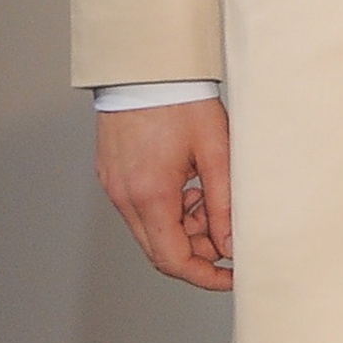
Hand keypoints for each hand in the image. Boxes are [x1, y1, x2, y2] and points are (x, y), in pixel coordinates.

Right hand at [96, 101, 233, 290]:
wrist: (145, 66)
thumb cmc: (181, 100)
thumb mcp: (216, 153)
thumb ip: (224, 204)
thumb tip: (231, 245)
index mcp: (150, 195)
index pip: (173, 261)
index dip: (205, 276)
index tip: (230, 275)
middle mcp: (124, 196)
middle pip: (160, 250)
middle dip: (197, 248)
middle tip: (223, 223)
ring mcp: (114, 187)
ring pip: (151, 230)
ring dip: (183, 225)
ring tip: (206, 190)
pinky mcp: (111, 176)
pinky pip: (140, 209)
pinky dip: (167, 208)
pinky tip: (186, 182)